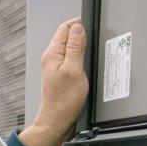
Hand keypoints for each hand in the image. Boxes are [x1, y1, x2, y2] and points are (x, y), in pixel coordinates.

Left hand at [20, 18, 89, 145]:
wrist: (57, 121)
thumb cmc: (64, 101)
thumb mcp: (74, 70)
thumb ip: (76, 48)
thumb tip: (78, 28)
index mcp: (52, 54)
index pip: (65, 28)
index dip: (79, 24)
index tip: (91, 25)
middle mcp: (52, 58)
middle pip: (68, 36)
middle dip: (81, 34)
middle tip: (94, 40)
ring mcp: (56, 66)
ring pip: (70, 47)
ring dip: (81, 46)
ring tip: (91, 52)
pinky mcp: (61, 74)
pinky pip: (71, 58)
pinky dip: (80, 57)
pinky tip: (86, 63)